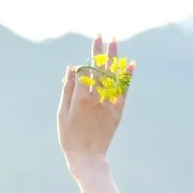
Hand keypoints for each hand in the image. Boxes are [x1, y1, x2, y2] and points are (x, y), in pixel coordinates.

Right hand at [57, 35, 134, 178]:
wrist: (88, 159)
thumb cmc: (70, 138)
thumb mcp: (62, 114)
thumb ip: (67, 90)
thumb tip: (72, 68)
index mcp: (80, 99)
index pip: (85, 70)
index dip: (89, 55)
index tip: (94, 40)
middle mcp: (96, 99)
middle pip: (100, 69)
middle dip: (101, 50)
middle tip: (103, 33)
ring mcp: (108, 106)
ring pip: (112, 77)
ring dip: (114, 58)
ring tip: (115, 41)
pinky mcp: (116, 113)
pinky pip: (123, 92)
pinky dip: (127, 78)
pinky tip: (130, 64)